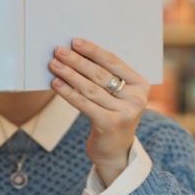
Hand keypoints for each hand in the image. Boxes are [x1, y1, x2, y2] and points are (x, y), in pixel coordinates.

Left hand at [49, 38, 149, 186]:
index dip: (93, 51)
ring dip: (69, 74)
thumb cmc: (111, 117)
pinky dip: (68, 92)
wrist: (115, 152)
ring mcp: (124, 113)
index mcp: (141, 85)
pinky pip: (84, 104)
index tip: (75, 41)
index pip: (114, 62)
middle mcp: (136, 99)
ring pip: (90, 88)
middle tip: (58, 51)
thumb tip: (77, 53)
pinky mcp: (109, 125)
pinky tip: (55, 83)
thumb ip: (105, 78)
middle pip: (101, 74)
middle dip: (77, 61)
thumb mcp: (115, 97)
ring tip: (53, 64)